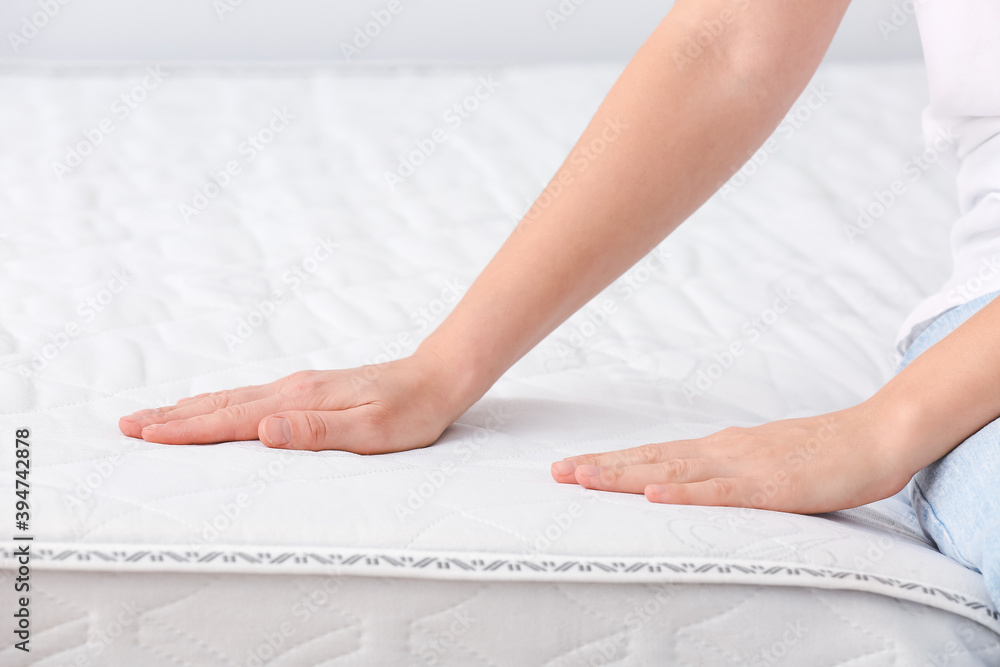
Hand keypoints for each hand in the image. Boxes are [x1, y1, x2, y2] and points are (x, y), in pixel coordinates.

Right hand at [118, 351, 470, 452]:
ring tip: (157, 415)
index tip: (144, 435)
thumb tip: (264, 429)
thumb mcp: (371, 431)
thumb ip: (316, 431)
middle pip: (221, 403)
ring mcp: (301, 386)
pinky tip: (219, 407)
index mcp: (300, 401)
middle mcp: (293, 389)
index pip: (231, 419)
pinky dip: (221, 403)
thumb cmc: (410, 411)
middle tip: (127, 424)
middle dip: (172, 417)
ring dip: (191, 408)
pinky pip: (252, 396)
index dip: (185, 430)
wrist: (437, 377)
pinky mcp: (311, 389)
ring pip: (233, 397)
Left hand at [550, 406, 912, 512]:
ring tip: (584, 477)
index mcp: (719, 449)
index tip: (573, 466)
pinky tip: (654, 495)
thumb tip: (692, 480)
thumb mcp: (763, 462)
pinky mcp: (771, 486)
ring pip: (673, 472)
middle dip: (602, 467)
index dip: (612, 461)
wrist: (876, 435)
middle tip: (557, 471)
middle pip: (651, 459)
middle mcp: (721, 452)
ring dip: (626, 475)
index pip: (654, 455)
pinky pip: (721, 493)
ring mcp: (744, 466)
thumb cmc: (821, 453)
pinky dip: (684, 494)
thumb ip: (727, 471)